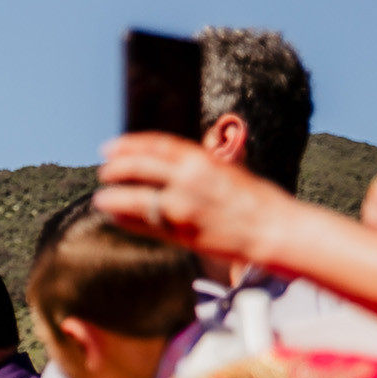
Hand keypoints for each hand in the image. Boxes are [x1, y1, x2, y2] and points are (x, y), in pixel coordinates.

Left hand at [94, 134, 292, 263]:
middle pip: (139, 168)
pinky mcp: (182, 233)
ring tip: (101, 198)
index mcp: (203, 160)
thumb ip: (202, 165)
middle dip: (116, 168)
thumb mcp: (230, 171)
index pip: (157, 145)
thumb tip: (176, 161)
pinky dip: (126, 220)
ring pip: (134, 199)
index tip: (110, 147)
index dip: (129, 144)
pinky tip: (116, 217)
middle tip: (103, 171)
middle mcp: (189, 179)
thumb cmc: (257, 201)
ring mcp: (183, 207)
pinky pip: (144, 225)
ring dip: (113, 198)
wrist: (275, 230)